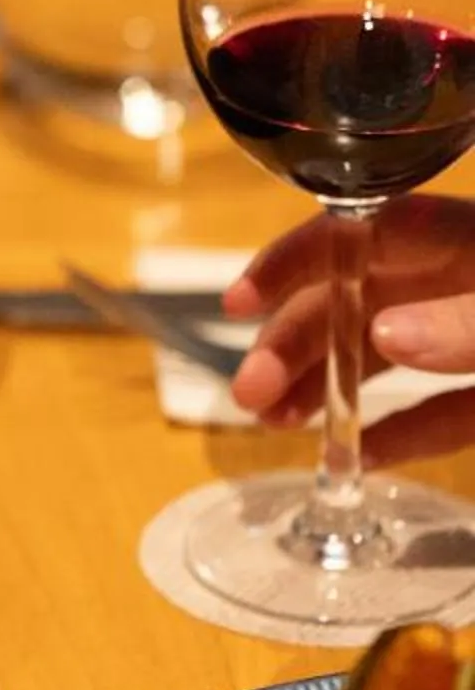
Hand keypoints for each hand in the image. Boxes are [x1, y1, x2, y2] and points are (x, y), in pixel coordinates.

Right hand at [226, 197, 474, 462]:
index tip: (238, 303)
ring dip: (325, 386)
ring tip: (273, 420)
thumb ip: (465, 325)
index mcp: (465, 243)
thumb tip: (384, 334)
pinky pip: (437, 415)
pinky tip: (355, 456)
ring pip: (385, 357)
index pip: (362, 233)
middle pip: (356, 301)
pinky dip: (397, 435)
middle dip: (293, 341)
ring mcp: (470, 347)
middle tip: (249, 391)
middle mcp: (458, 287)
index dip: (294, 261)